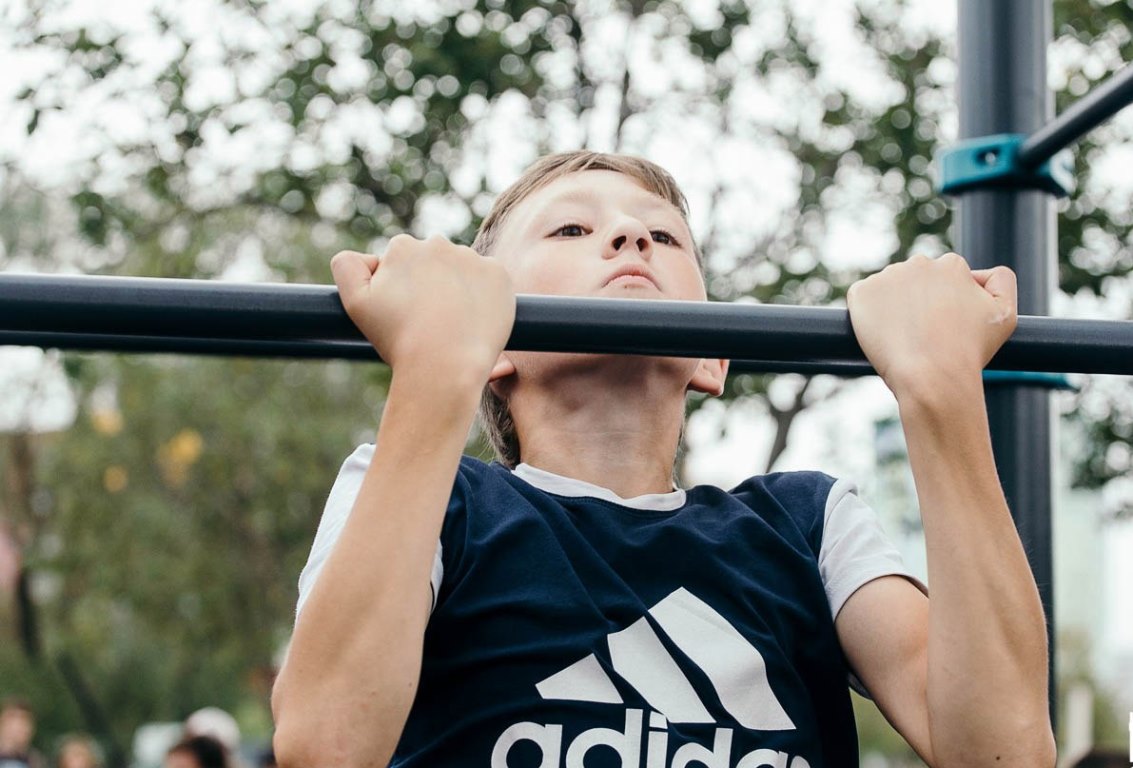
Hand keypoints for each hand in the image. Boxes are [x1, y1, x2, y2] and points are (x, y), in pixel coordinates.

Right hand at [331, 235, 515, 380]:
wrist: (445, 365)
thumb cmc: (398, 340)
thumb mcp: (355, 304)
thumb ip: (347, 267)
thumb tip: (365, 255)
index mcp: (402, 247)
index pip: (402, 261)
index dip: (402, 289)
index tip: (406, 313)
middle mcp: (438, 243)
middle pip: (434, 263)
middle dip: (431, 284)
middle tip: (429, 321)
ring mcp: (472, 257)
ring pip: (462, 270)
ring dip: (458, 288)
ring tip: (453, 324)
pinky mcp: (499, 274)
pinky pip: (490, 280)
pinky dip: (485, 296)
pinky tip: (475, 319)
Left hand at [846, 253, 1016, 397]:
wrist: (931, 377)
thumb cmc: (970, 351)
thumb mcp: (1006, 315)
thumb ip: (1002, 282)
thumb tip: (981, 273)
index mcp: (952, 264)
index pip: (946, 278)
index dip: (946, 305)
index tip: (945, 328)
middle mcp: (918, 263)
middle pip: (917, 282)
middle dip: (919, 302)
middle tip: (924, 336)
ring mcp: (886, 277)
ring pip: (890, 290)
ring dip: (894, 307)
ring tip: (904, 338)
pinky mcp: (860, 293)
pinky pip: (863, 299)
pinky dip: (868, 314)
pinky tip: (883, 335)